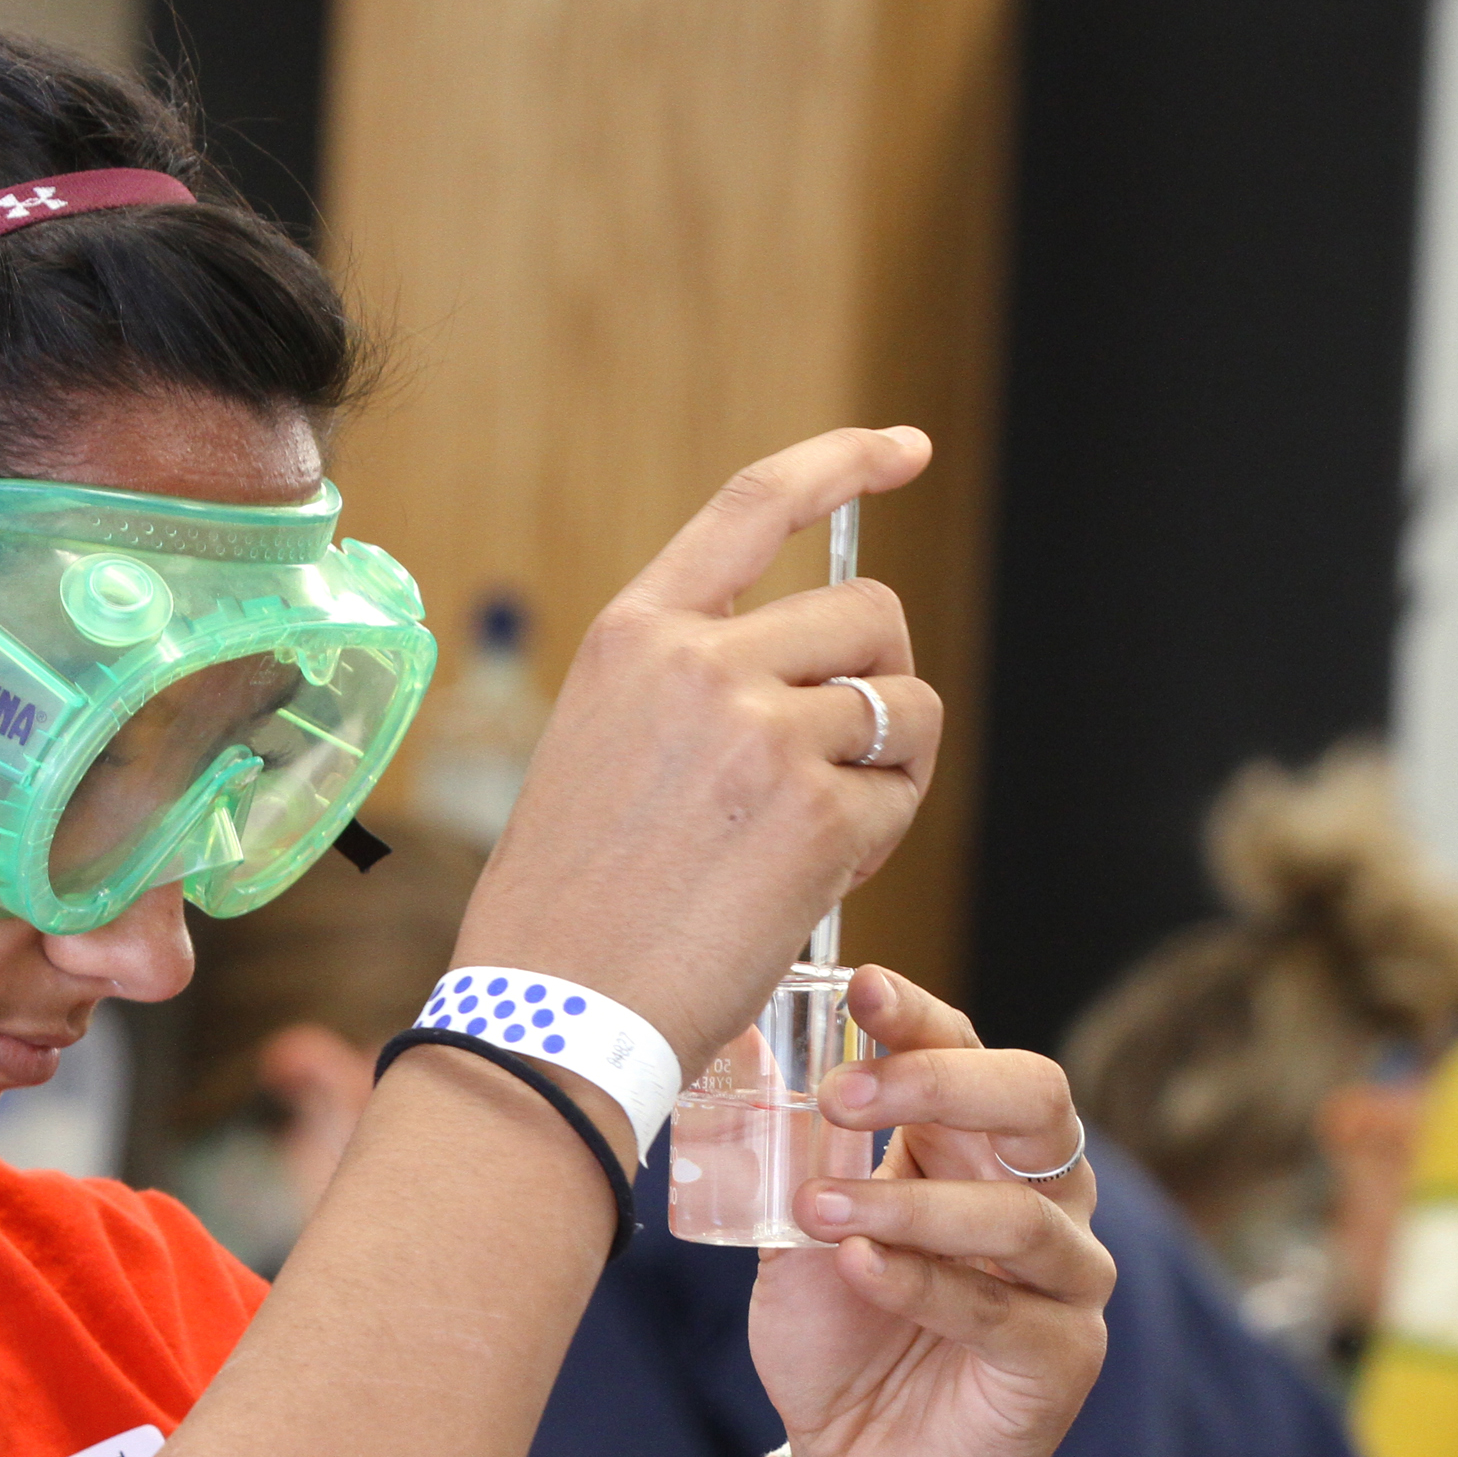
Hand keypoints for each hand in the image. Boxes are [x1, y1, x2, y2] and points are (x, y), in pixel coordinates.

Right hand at [455, 428, 943, 1075]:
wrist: (555, 1008)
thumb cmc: (573, 901)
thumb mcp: (601, 746)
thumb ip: (693, 685)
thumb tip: (818, 669)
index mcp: (636, 636)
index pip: (756, 505)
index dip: (843, 461)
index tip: (902, 447)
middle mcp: (699, 664)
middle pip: (866, 615)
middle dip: (877, 679)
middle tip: (839, 757)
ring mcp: (762, 734)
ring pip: (901, 702)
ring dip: (889, 758)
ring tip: (824, 826)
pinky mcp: (817, 814)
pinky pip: (901, 790)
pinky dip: (883, 830)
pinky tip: (819, 872)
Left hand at [747, 968, 1112, 1456]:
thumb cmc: (836, 1332)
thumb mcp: (798, 1227)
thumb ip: (795, 1149)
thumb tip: (747, 1041)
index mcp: (973, 1148)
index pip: (969, 1052)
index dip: (920, 1018)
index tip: (859, 986)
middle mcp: (1038, 1198)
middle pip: (1037, 1103)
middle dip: (940, 1084)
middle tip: (843, 1095)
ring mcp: (1063, 1281)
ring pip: (1020, 1214)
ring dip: (910, 1204)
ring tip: (819, 1212)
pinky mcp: (1061, 1360)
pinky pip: (1002, 1309)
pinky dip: (923, 1283)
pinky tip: (857, 1269)